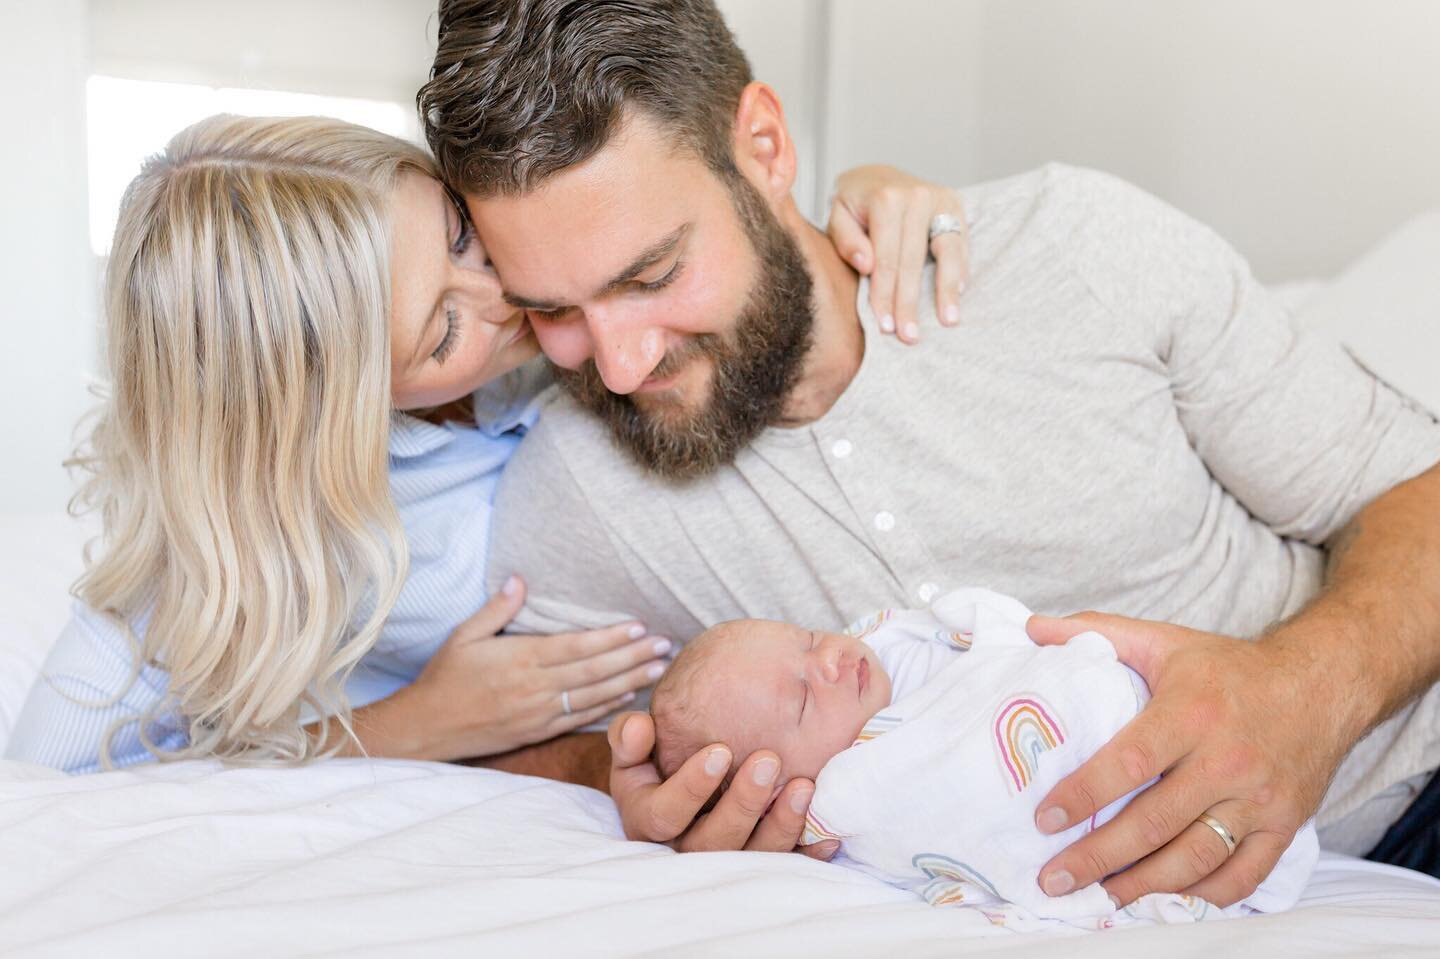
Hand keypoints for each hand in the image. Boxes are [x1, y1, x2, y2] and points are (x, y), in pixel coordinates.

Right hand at [404, 575, 670, 759]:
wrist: (428, 728)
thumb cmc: (446, 677)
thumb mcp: (464, 636)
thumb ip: (497, 608)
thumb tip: (520, 578)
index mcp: (520, 659)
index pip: (577, 646)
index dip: (611, 637)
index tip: (640, 627)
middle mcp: (535, 687)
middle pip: (595, 671)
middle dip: (633, 657)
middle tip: (666, 644)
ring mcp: (539, 713)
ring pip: (595, 696)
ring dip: (630, 681)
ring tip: (659, 668)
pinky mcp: (539, 731)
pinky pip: (581, 718)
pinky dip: (608, 707)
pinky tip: (630, 696)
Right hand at [607, 710, 839, 858]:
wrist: (677, 780)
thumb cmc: (655, 758)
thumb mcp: (635, 747)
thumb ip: (630, 738)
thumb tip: (637, 727)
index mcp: (647, 820)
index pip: (663, 815)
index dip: (690, 786)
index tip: (720, 750)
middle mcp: (684, 848)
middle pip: (711, 843)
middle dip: (742, 804)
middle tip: (768, 761)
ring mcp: (724, 861)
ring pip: (752, 859)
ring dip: (780, 826)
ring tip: (803, 787)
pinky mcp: (759, 866)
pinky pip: (786, 867)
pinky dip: (808, 852)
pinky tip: (829, 834)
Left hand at [827, 164, 969, 343]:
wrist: (876, 176)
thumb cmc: (854, 204)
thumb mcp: (837, 216)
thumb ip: (846, 239)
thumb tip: (867, 265)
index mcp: (885, 198)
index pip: (886, 259)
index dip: (885, 295)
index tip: (885, 326)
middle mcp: (917, 196)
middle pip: (914, 261)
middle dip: (910, 302)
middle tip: (909, 336)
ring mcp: (941, 199)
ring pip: (947, 252)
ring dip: (947, 291)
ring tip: (948, 321)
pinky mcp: (956, 206)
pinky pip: (961, 244)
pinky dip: (960, 272)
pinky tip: (958, 298)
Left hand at [1025, 611, 1340, 907]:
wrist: (1320, 685)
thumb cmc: (1228, 668)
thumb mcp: (1163, 640)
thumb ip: (1097, 632)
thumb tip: (1033, 628)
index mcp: (1192, 713)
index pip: (1129, 762)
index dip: (1085, 795)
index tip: (1045, 819)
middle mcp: (1227, 760)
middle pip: (1155, 822)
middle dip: (1098, 856)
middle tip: (1054, 877)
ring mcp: (1259, 799)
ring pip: (1195, 858)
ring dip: (1143, 885)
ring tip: (1099, 896)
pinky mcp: (1284, 826)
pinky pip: (1242, 876)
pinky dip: (1201, 895)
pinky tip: (1164, 897)